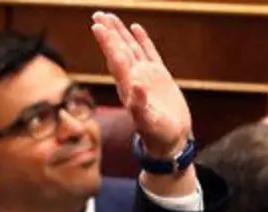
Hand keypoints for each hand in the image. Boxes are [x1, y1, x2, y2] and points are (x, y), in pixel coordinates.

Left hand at [91, 12, 191, 157]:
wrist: (170, 140)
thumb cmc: (157, 134)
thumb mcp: (148, 122)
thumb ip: (140, 105)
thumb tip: (134, 85)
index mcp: (128, 88)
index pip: (116, 60)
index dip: (107, 43)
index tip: (97, 27)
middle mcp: (134, 78)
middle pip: (119, 50)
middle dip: (108, 33)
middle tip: (97, 15)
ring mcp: (146, 76)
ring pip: (131, 48)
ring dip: (120, 33)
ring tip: (110, 17)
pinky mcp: (159, 76)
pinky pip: (149, 53)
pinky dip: (142, 40)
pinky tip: (135, 28)